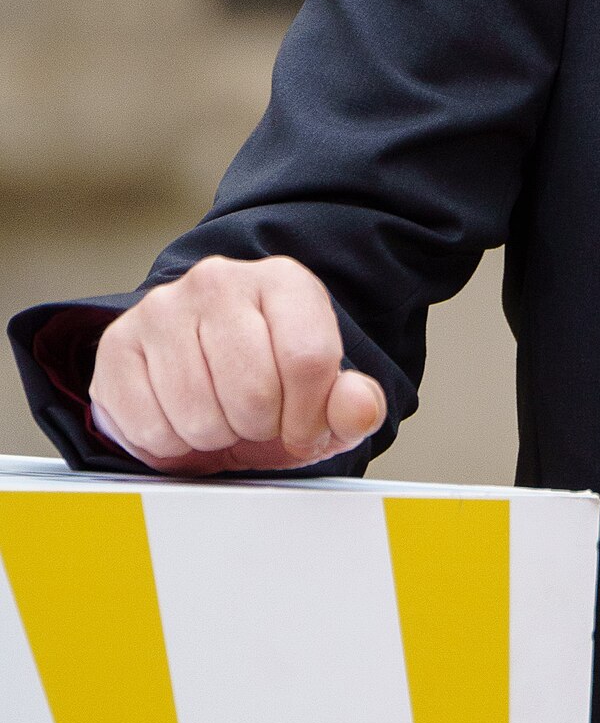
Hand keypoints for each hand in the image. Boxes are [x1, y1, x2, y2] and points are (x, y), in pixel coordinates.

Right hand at [91, 257, 387, 473]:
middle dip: (260, 428)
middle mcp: (219, 280)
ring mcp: (162, 307)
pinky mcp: (117, 343)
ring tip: (220, 419)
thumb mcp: (325, 402)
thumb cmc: (271, 388)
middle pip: (252, 391)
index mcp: (284, 282)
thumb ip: (354, 405)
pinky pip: (147, 423)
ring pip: (198, 412)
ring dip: (213, 437)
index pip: (308, 359)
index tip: (303, 429)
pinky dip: (168, 443)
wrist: (202, 378)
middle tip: (255, 423)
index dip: (309, 417)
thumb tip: (358, 406)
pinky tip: (180, 420)